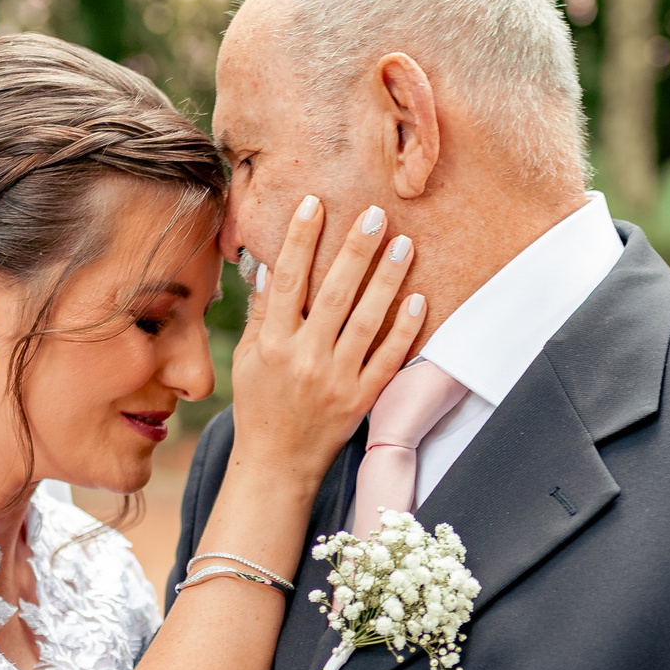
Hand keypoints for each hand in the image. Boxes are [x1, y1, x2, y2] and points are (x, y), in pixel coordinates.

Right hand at [227, 196, 426, 486]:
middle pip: (334, 294)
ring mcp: (335, 379)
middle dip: (354, 250)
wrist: (277, 465)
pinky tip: (419, 299)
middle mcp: (304, 358)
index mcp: (274, 343)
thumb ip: (262, 314)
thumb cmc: (260, 406)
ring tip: (403, 244)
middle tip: (375, 213)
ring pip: (365, 321)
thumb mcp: (250, 360)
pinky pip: (387, 359)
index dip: (301, 240)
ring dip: (386, 280)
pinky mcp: (360, 399)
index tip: (315, 203)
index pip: (288, 281)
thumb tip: (270, 266)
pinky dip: (403, 330)